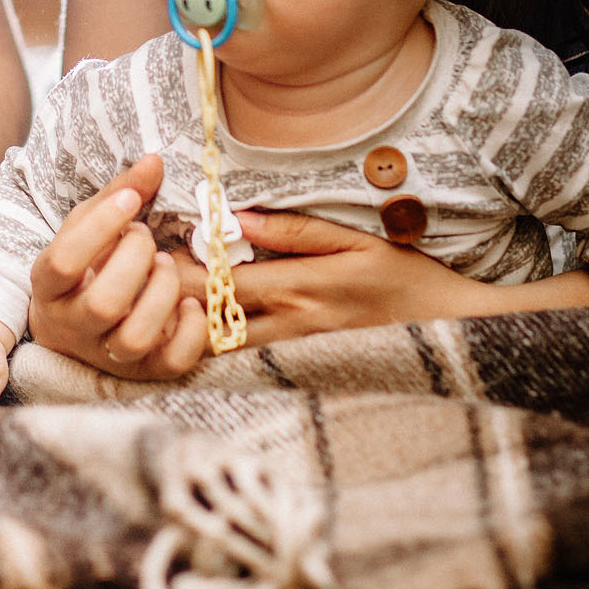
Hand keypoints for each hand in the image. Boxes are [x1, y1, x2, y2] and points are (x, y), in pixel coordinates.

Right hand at [25, 155, 208, 379]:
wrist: (74, 326)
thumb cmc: (86, 266)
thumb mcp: (89, 226)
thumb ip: (119, 194)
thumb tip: (156, 160)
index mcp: (48, 287)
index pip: (63, 263)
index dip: (99, 228)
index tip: (129, 200)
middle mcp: (72, 326)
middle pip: (103, 304)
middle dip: (135, 260)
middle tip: (145, 236)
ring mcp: (106, 354)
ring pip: (134, 337)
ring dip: (161, 293)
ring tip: (166, 265)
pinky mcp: (142, 372)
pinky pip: (171, 362)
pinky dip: (190, 330)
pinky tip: (189, 302)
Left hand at [170, 212, 588, 341]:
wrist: (450, 335)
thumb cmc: (405, 277)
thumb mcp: (355, 240)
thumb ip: (293, 229)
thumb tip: (236, 218)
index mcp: (298, 290)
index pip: (217, 283)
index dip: (176, 269)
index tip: (147, 248)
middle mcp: (289, 328)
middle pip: (208, 322)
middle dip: (170, 304)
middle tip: (138, 280)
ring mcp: (294, 356)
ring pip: (222, 350)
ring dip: (190, 329)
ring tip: (158, 306)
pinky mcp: (302, 370)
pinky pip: (247, 363)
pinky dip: (218, 348)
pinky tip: (199, 333)